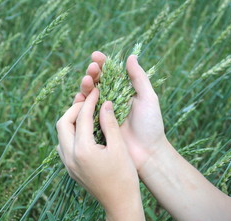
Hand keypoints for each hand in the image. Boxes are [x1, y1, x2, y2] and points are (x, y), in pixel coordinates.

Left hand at [56, 88, 139, 213]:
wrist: (120, 204)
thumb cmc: (124, 176)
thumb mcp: (119, 148)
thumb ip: (109, 123)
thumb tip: (104, 103)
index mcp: (82, 150)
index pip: (82, 118)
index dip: (89, 101)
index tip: (96, 91)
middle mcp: (69, 157)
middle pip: (62, 123)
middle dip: (75, 109)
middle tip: (89, 102)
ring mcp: (67, 164)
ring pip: (61, 134)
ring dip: (71, 121)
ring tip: (87, 114)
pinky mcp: (70, 169)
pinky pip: (64, 145)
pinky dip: (71, 133)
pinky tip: (84, 131)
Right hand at [79, 51, 167, 175]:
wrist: (147, 153)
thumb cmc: (151, 125)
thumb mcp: (148, 98)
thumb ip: (139, 78)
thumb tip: (131, 56)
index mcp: (124, 92)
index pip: (110, 73)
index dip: (102, 64)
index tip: (96, 56)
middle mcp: (111, 100)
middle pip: (97, 83)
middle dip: (92, 73)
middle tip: (92, 69)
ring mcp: (102, 113)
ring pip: (88, 96)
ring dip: (85, 87)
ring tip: (86, 82)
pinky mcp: (95, 126)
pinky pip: (84, 113)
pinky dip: (79, 105)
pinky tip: (79, 98)